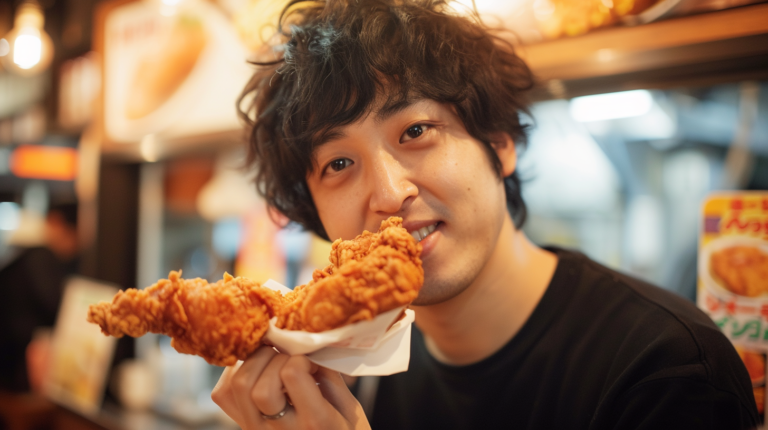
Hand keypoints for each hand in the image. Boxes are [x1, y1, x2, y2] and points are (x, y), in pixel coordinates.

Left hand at [212, 345, 371, 429]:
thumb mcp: (351, 409)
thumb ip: (331, 376)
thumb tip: (310, 344)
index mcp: (315, 424)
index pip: (292, 375)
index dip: (300, 357)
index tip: (312, 360)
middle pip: (256, 385)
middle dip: (273, 357)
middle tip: (289, 356)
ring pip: (237, 387)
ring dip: (253, 362)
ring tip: (273, 359)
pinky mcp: (244, 428)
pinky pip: (223, 395)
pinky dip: (234, 373)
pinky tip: (257, 370)